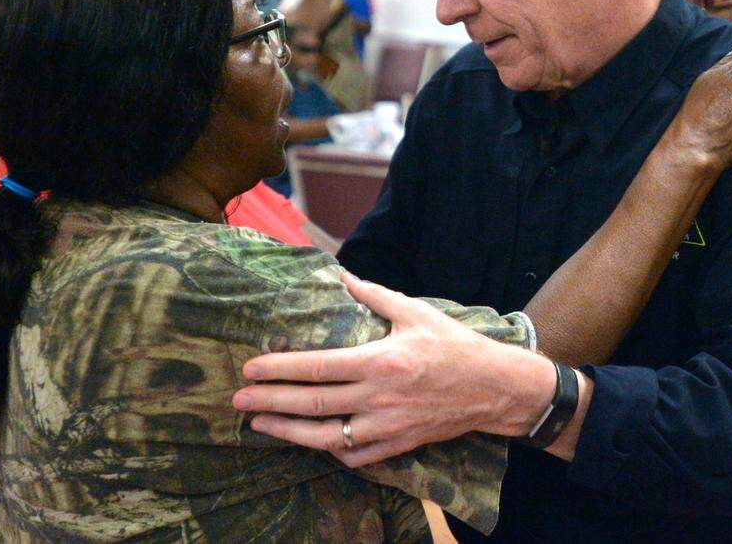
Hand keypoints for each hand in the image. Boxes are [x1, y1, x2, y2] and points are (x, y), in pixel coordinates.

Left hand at [233, 273, 554, 466]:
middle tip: (238, 400)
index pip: (317, 368)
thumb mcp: (415, 311)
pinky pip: (355, 455)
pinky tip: (308, 443)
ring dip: (287, 433)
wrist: (493, 388)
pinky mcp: (397, 445)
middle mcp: (378, 398)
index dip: (280, 369)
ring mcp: (386, 427)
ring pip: (326, 437)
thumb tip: (340, 276)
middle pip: (312, 404)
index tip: (252, 369)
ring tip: (258, 426)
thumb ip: (374, 295)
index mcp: (380, 361)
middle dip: (270, 403)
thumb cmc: (454, 345)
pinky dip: (329, 450)